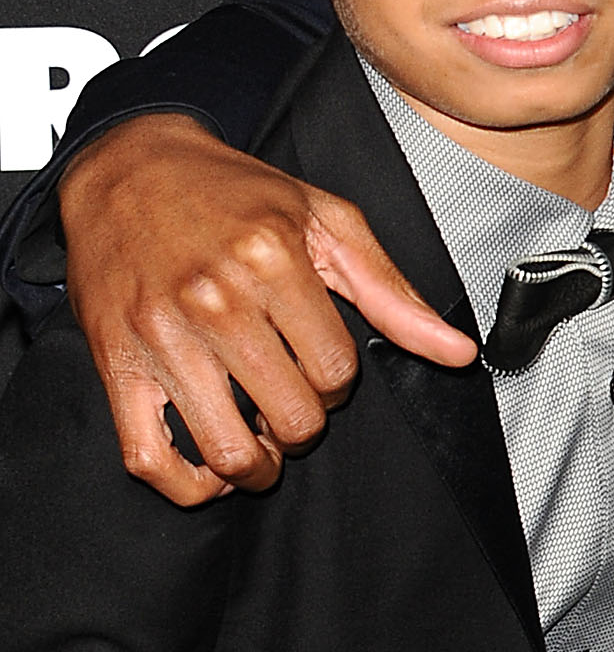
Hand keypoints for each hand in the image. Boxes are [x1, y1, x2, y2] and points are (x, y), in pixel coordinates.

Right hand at [60, 116, 473, 507]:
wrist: (128, 168)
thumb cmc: (234, 193)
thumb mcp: (326, 220)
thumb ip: (391, 293)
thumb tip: (460, 354)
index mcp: (272, 261)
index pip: (336, 371)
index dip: (340, 383)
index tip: (321, 367)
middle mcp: (214, 300)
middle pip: (292, 416)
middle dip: (305, 424)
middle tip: (293, 405)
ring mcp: (160, 337)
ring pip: (229, 449)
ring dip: (258, 465)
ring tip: (263, 445)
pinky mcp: (114, 364)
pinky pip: (148, 458)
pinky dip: (189, 483)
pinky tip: (211, 470)